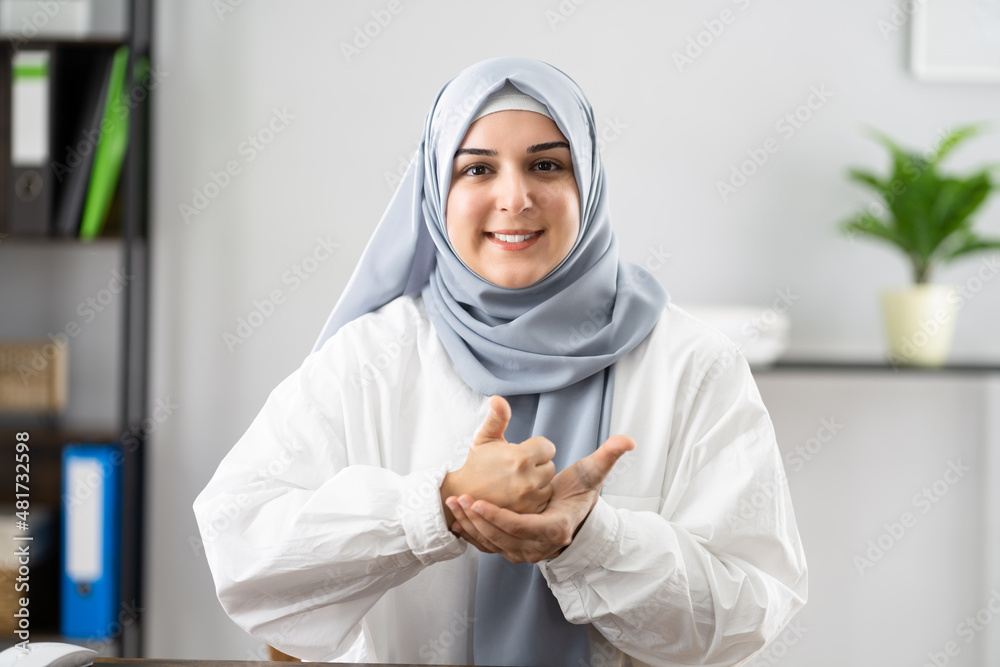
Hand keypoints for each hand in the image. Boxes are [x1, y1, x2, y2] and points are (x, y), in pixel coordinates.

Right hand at [440, 396, 555, 528]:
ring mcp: (529, 499)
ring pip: (549, 483)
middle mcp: (527, 480)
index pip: (548, 447)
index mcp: (519, 458)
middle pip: (550, 465)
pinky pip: (544, 500)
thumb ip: (497, 417)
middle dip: (537, 464)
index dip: (535, 447)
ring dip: (538, 481)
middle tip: (517, 468)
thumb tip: (497, 398)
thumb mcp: (485, 438)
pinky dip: (536, 497)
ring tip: (518, 481)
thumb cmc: (477, 464)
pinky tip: (520, 494)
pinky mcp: (529, 514)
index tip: (521, 452)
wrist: (463, 496)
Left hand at [445, 434, 634, 562]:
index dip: (500, 517)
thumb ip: (608, 457)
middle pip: (502, 537)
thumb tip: (628, 440)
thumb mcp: (592, 474)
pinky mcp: (513, 551)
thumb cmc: (580, 493)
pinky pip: (489, 545)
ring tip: (453, 503)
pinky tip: (457, 516)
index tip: (479, 501)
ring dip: (471, 525)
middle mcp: (539, 547)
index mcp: (556, 529)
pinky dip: (472, 532)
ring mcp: (525, 552)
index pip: (522, 528)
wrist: (574, 515)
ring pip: (492, 543)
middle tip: (459, 498)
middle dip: (478, 519)